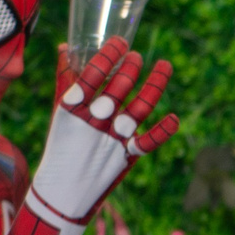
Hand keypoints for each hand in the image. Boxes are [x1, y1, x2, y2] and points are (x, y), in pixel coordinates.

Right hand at [26, 38, 178, 226]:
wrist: (63, 192)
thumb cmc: (63, 146)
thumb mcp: (60, 112)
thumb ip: (65, 79)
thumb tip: (67, 46)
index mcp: (72, 108)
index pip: (93, 75)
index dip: (109, 56)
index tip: (121, 42)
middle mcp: (94, 122)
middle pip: (117, 89)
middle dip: (131, 69)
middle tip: (137, 56)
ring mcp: (111, 140)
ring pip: (138, 109)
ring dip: (154, 86)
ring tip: (165, 66)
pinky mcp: (126, 156)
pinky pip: (147, 142)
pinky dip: (162, 132)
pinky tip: (174, 118)